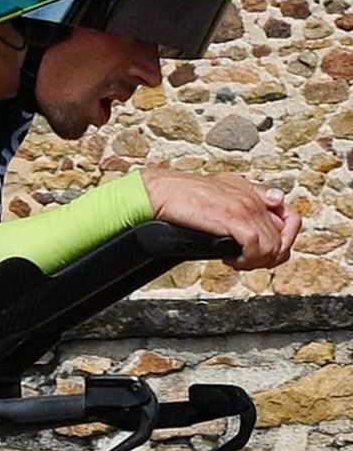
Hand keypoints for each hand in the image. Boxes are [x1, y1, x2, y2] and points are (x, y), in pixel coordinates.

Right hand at [140, 168, 300, 270]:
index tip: (265, 251)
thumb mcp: (221, 188)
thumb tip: (276, 200)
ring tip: (236, 261)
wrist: (160, 192)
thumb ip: (249, 194)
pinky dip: (246, 261)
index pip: (290, 218)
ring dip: (256, 262)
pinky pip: (258, 249)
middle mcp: (253, 198)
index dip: (283, 240)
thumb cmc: (181, 194)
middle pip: (283, 238)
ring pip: (273, 248)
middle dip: (268, 257)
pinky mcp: (235, 220)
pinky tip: (229, 258)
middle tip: (248, 260)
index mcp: (251, 191)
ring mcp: (246, 208)